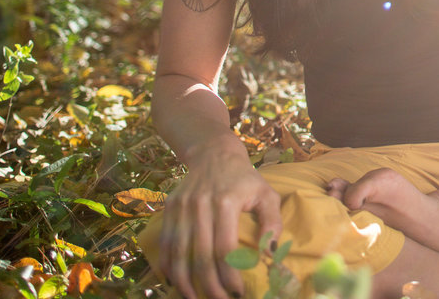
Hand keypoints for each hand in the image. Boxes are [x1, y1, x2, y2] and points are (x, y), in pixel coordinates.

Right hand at [156, 147, 282, 298]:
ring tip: (194, 298)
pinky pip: (165, 243)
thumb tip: (271, 251)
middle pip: (199, 256)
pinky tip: (174, 282)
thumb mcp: (266, 193)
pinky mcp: (169, 208)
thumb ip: (272, 221)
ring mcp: (181, 207)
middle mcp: (199, 205)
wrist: (214, 154)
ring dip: (185, 281)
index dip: (229, 274)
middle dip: (208, 285)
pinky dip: (167, 265)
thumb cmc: (244, 178)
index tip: (238, 292)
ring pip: (178, 253)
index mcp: (225, 202)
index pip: (224, 249)